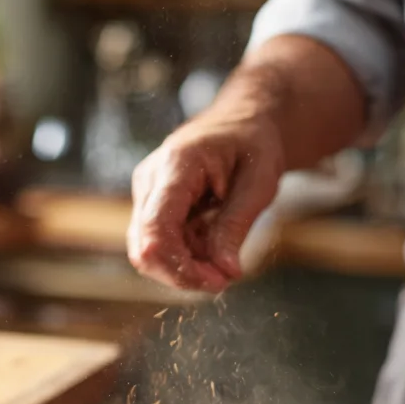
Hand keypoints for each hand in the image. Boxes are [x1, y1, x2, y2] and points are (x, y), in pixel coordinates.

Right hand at [127, 112, 285, 292]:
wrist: (243, 122)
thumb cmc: (254, 144)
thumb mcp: (259, 183)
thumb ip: (237, 226)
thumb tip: (225, 272)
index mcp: (176, 165)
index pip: (155, 228)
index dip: (179, 266)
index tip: (218, 281)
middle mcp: (151, 180)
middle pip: (145, 248)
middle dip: (182, 275)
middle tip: (224, 280)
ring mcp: (147, 194)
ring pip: (149, 253)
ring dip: (184, 270)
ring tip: (222, 266)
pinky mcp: (153, 207)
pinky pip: (160, 246)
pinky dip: (186, 259)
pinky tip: (213, 253)